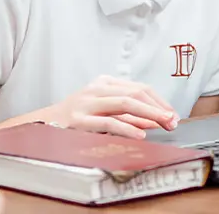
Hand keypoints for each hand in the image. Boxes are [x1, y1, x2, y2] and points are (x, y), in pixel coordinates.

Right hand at [44, 76, 177, 137]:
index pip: (140, 87)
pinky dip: (128, 127)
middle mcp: (97, 89)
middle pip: (136, 93)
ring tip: (164, 124)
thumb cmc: (77, 118)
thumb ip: (128, 114)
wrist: (45, 124)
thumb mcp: (103, 110)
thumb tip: (156, 120)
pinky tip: (140, 134)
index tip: (173, 114)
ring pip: (125, 103)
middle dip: (158, 108)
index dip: (160, 101)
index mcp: (104, 83)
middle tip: (173, 121)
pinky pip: (109, 121)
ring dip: (149, 114)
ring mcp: (88, 103)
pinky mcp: (81, 120)